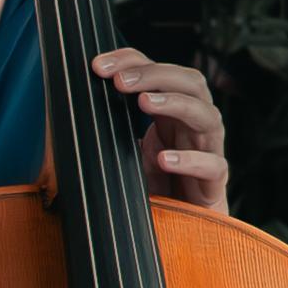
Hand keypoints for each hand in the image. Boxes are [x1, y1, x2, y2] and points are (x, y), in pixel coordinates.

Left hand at [95, 47, 231, 211]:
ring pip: (207, 115)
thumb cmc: (156, 183)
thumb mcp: (128, 148)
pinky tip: (164, 160)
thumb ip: (114, 127)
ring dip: (175, 103)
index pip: (159, 71)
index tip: (98, 65)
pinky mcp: (214, 183)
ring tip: (144, 102)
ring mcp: (208, 150)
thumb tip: (74, 107)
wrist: (182, 226)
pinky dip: (190, 160)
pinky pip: (213, 165)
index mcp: (174, 110)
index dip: (132, 61)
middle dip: (155, 75)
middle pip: (190, 82)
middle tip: (121, 81)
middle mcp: (195, 123)